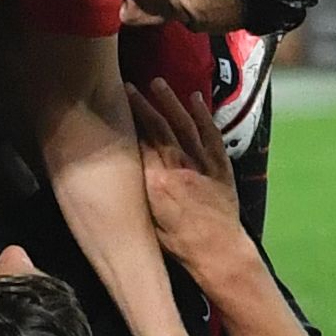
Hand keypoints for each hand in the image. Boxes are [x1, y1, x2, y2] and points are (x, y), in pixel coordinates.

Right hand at [130, 76, 240, 247]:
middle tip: (129, 86)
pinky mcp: (220, 165)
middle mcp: (177, 166)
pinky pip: (210, 134)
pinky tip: (195, 98)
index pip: (137, 143)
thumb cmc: (178, 243)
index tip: (115, 104)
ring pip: (184, 125)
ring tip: (158, 83)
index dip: (126, 121)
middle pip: (157, 128)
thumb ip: (137, 191)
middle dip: (143, 105)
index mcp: (155, 182)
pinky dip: (203, 115)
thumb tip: (122, 169)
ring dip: (170, 102)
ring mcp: (201, 163)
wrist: (218, 252)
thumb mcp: (147, 220)